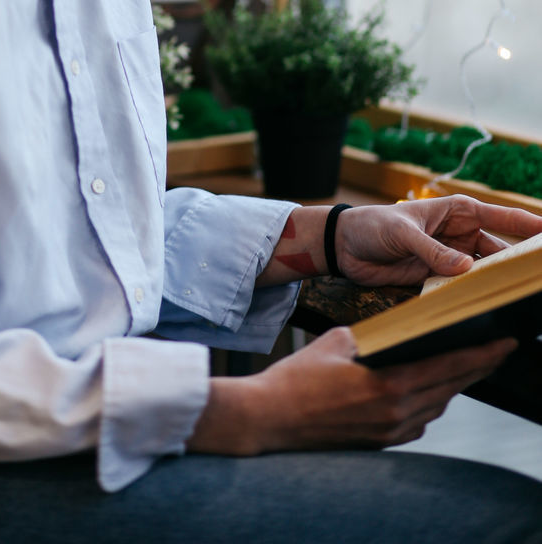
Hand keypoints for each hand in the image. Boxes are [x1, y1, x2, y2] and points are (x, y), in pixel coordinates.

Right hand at [187, 326, 517, 455]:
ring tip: (470, 365)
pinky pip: (418, 421)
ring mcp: (388, 433)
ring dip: (455, 385)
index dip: (480, 355)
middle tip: (500, 350)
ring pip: (437, 407)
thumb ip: (372, 337)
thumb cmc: (297, 378)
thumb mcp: (337, 341)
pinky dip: (431, 402)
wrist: (269, 419)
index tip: (504, 342)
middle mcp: (395, 414)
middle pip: (450, 389)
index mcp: (388, 387)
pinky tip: (432, 390)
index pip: (448, 368)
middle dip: (478, 367)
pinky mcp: (378, 442)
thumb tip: (393, 331)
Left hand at [334, 195, 541, 285]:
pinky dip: (476, 297)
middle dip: (519, 263)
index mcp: (457, 211)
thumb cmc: (372, 225)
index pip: (503, 217)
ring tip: (519, 297)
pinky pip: (464, 289)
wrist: (344, 246)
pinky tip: (489, 309)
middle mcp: (460, 234)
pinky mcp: (439, 279)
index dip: (530, 225)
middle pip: (500, 250)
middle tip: (536, 280)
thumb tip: (466, 268)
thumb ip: (432, 251)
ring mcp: (451, 258)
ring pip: (486, 273)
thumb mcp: (402, 233)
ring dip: (498, 284)